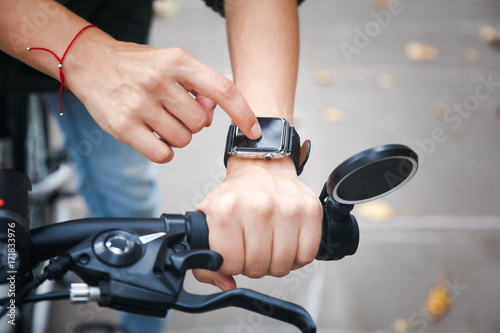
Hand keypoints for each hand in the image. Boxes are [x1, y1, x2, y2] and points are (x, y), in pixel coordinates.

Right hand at [63, 29, 260, 162]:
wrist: (90, 63)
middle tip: (175, 111)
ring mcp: (140, 105)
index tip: (254, 130)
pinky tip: (153, 135)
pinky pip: (163, 154)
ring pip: (183, 140)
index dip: (243, 113)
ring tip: (159, 119)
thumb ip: (197, 85)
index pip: (222, 90)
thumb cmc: (137, 65)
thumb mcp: (172, 62)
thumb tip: (214, 112)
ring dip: (177, 136)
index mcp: (177, 62)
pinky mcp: (124, 127)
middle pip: (201, 123)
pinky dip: (163, 151)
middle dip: (193, 122)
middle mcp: (159, 81)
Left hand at [194, 157, 322, 289]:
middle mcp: (258, 207)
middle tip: (252, 248)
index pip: (230, 264)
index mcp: (226, 209)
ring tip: (269, 245)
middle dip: (253, 265)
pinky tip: (286, 242)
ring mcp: (287, 208)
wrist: (263, 168)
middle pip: (257, 268)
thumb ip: (206, 261)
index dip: (231, 264)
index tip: (233, 252)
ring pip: (282, 266)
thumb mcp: (209, 220)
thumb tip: (226, 284)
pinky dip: (296, 257)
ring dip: (275, 262)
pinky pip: (306, 256)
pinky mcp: (310, 211)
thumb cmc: (237, 196)